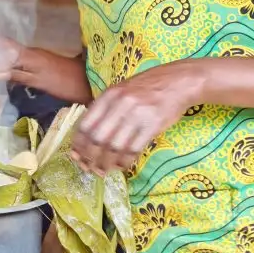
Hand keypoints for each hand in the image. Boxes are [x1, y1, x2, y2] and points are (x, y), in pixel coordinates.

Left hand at [70, 60, 205, 174]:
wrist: (177, 82)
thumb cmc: (147, 88)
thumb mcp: (121, 91)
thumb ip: (105, 108)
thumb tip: (88, 134)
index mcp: (108, 95)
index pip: (85, 124)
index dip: (78, 144)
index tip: (76, 155)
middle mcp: (119, 104)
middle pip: (97, 138)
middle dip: (90, 157)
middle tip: (89, 168)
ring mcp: (136, 115)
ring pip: (114, 147)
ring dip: (106, 163)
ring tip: (103, 171)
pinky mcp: (152, 126)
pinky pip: (133, 149)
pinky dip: (125, 161)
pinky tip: (121, 165)